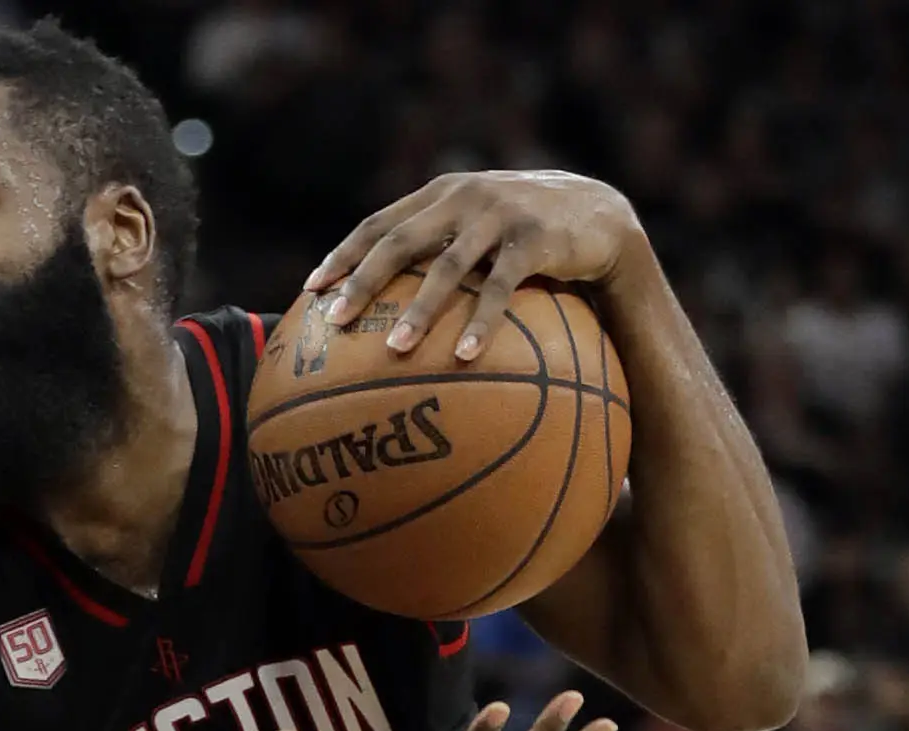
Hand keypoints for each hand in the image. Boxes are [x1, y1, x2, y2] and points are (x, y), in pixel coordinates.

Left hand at [302, 170, 643, 360]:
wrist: (599, 213)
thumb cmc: (524, 235)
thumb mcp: (476, 231)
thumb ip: (435, 250)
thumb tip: (382, 308)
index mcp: (440, 196)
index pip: (378, 224)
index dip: (343, 256)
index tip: (310, 290)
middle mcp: (463, 197)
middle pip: (399, 241)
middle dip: (362, 282)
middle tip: (335, 322)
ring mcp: (499, 215)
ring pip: (448, 266)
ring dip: (419, 311)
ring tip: (396, 350)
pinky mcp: (535, 239)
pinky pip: (501, 287)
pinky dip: (481, 322)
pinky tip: (464, 357)